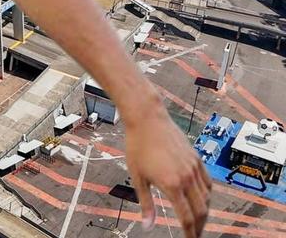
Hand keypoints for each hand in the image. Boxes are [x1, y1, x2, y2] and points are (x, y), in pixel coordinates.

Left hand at [125, 105, 210, 237]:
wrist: (147, 119)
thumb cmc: (138, 145)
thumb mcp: (137, 177)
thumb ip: (145, 203)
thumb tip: (147, 225)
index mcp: (172, 185)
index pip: (187, 217)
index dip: (190, 233)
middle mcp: (187, 178)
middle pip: (201, 211)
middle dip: (200, 227)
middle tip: (195, 235)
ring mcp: (194, 168)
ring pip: (207, 198)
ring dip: (204, 213)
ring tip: (198, 221)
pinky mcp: (197, 159)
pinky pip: (208, 183)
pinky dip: (207, 196)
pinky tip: (202, 200)